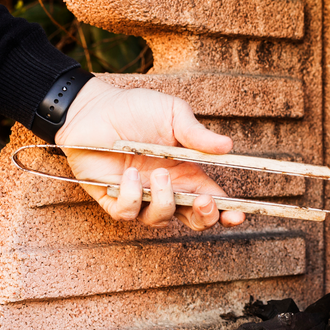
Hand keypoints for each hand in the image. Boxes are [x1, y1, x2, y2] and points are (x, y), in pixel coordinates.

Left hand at [55, 77, 244, 229]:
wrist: (92, 108)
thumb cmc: (134, 109)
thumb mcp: (173, 114)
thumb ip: (197, 134)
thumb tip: (228, 147)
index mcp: (187, 173)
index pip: (213, 201)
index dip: (228, 213)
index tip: (237, 215)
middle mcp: (167, 190)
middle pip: (193, 221)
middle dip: (204, 218)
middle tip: (203, 202)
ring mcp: (141, 197)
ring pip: (161, 219)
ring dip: (164, 200)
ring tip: (159, 174)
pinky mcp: (113, 199)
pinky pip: (128, 213)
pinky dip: (132, 197)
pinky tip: (130, 174)